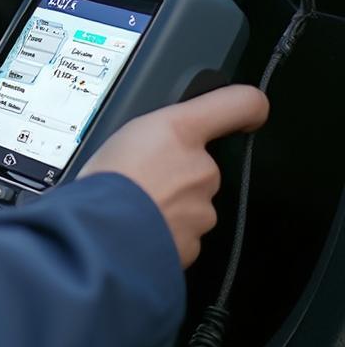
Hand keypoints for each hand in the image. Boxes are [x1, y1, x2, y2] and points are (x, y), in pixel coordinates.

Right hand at [79, 84, 268, 267]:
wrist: (98, 235)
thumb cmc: (104, 180)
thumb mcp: (123, 133)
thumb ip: (156, 132)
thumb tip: (159, 137)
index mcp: (181, 131)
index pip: (242, 104)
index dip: (248, 108)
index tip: (246, 116)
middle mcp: (201, 167)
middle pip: (203, 164)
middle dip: (178, 171)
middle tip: (143, 176)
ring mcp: (202, 208)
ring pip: (193, 201)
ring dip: (170, 203)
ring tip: (134, 202)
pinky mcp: (196, 242)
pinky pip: (184, 231)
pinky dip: (166, 230)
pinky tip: (140, 225)